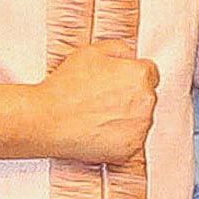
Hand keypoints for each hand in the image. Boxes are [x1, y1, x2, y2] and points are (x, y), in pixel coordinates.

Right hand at [38, 38, 159, 165]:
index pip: (150, 73)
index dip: (131, 77)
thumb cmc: (65, 88)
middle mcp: (146, 101)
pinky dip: (121, 140)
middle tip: (103, 100)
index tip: (119, 83)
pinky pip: (133, 144)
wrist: (48, 120)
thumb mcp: (91, 51)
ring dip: (127, 119)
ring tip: (98, 116)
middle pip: (146, 97)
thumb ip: (119, 49)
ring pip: (141, 121)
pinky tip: (101, 132)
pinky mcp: (131, 150)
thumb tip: (129, 55)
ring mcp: (140, 128)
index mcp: (139, 75)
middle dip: (130, 98)